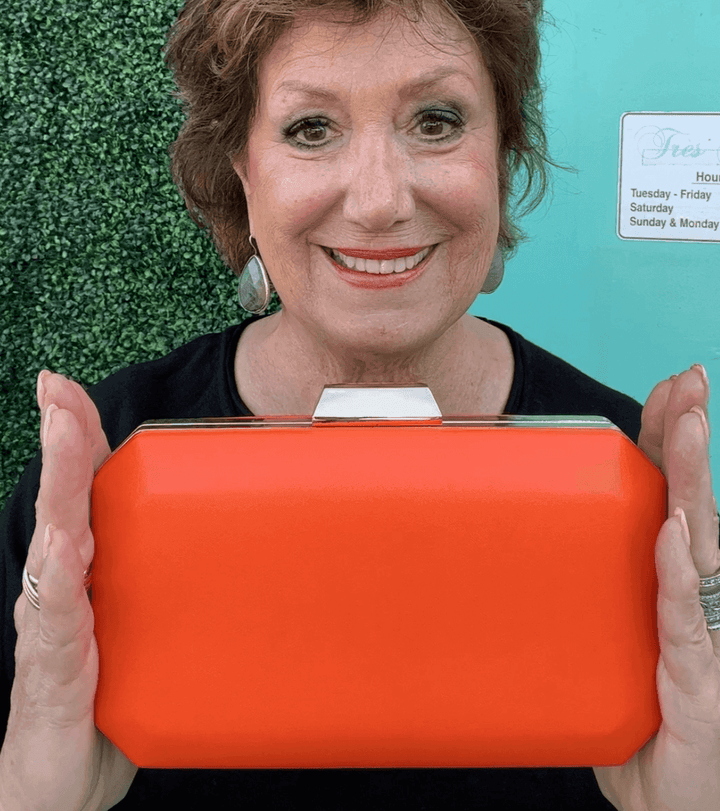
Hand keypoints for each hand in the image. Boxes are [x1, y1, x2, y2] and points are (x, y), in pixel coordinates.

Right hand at [0, 372, 137, 810]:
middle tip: (57, 392)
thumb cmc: (108, 693)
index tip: (61, 386)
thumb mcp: (150, 623)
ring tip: (61, 436)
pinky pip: (55, 619)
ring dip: (58, 486)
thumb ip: (179, 579)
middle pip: (62, 500)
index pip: (78, 488)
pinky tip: (62, 550)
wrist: (66, 779)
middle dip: (59, 440)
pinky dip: (57, 581)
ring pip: (53, 542)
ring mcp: (52, 622)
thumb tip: (250, 544)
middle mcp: (62, 584)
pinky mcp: (54, 668)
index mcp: (87, 566)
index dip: (72, 434)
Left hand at [593, 364, 719, 810]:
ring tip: (688, 424)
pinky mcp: (695, 685)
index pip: (672, 497)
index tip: (676, 386)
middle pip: (690, 504)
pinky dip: (676, 575)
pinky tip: (674, 532)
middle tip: (691, 383)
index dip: (674, 440)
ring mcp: (699, 638)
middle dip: (691, 438)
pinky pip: (683, 623)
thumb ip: (565, 600)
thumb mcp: (594, 648)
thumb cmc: (633, 725)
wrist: (667, 807)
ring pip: (697, 547)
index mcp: (663, 584)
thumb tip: (486, 551)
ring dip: (692, 482)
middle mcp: (689, 600)